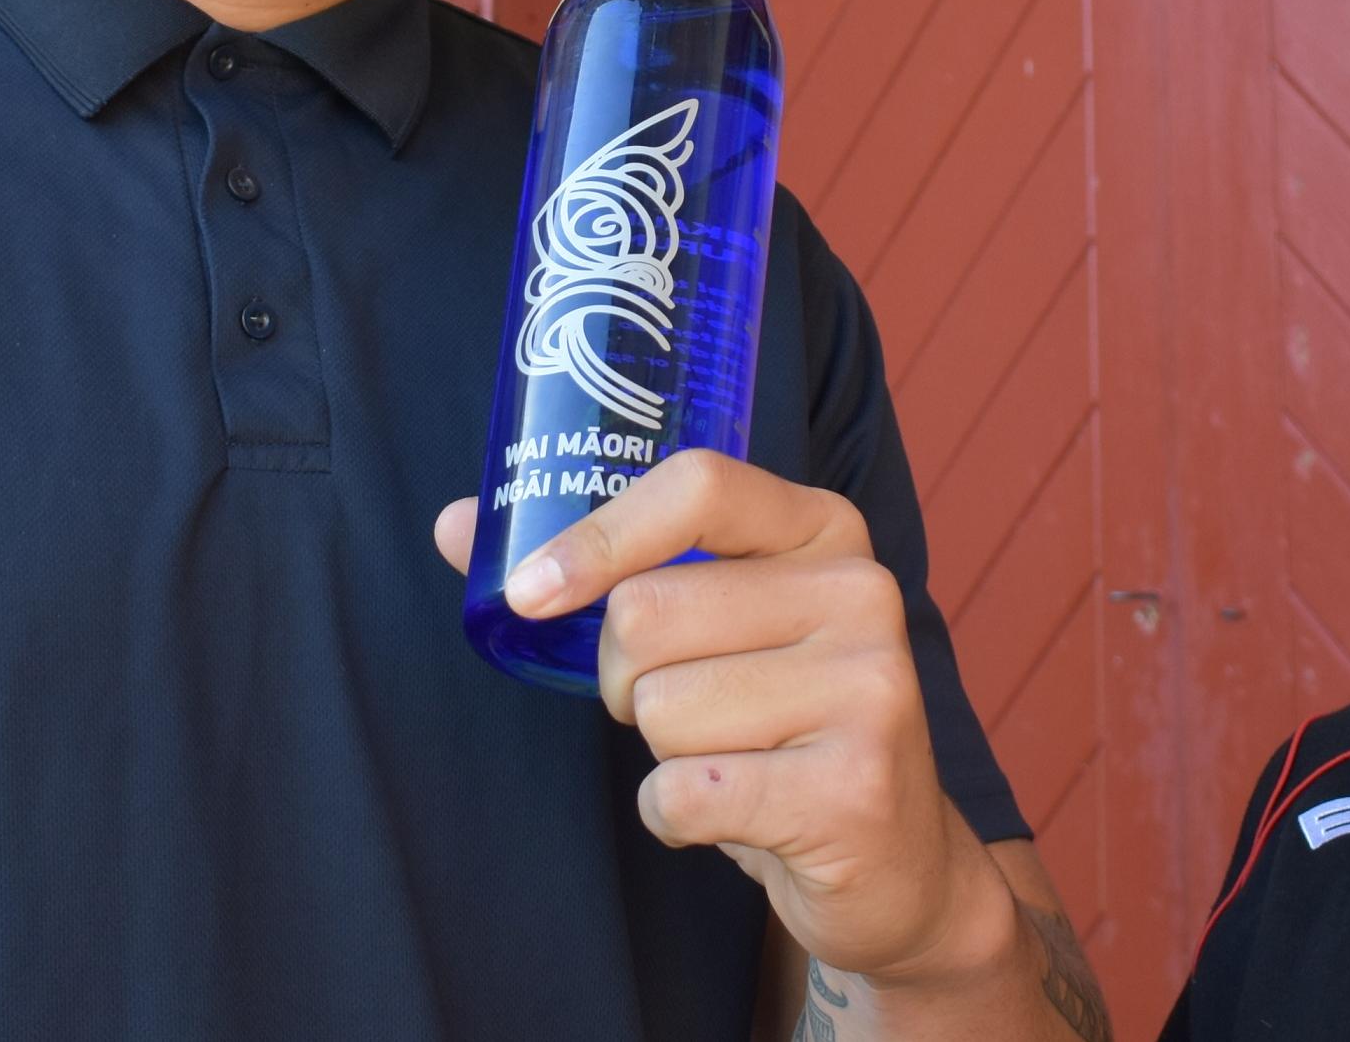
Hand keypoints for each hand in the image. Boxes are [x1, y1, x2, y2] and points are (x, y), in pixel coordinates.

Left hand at [430, 453, 1017, 989]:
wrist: (895, 861)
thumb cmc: (778, 728)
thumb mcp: (714, 628)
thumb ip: (600, 572)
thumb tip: (454, 525)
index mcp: (823, 530)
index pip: (696, 487)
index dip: (597, 536)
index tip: (531, 593)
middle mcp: (860, 591)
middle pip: (647, 616)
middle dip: (626, 681)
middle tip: (685, 708)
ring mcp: (870, 688)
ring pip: (660, 710)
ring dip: (664, 754)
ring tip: (734, 760)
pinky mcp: (852, 788)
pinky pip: (682, 793)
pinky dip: (676, 817)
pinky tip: (734, 815)